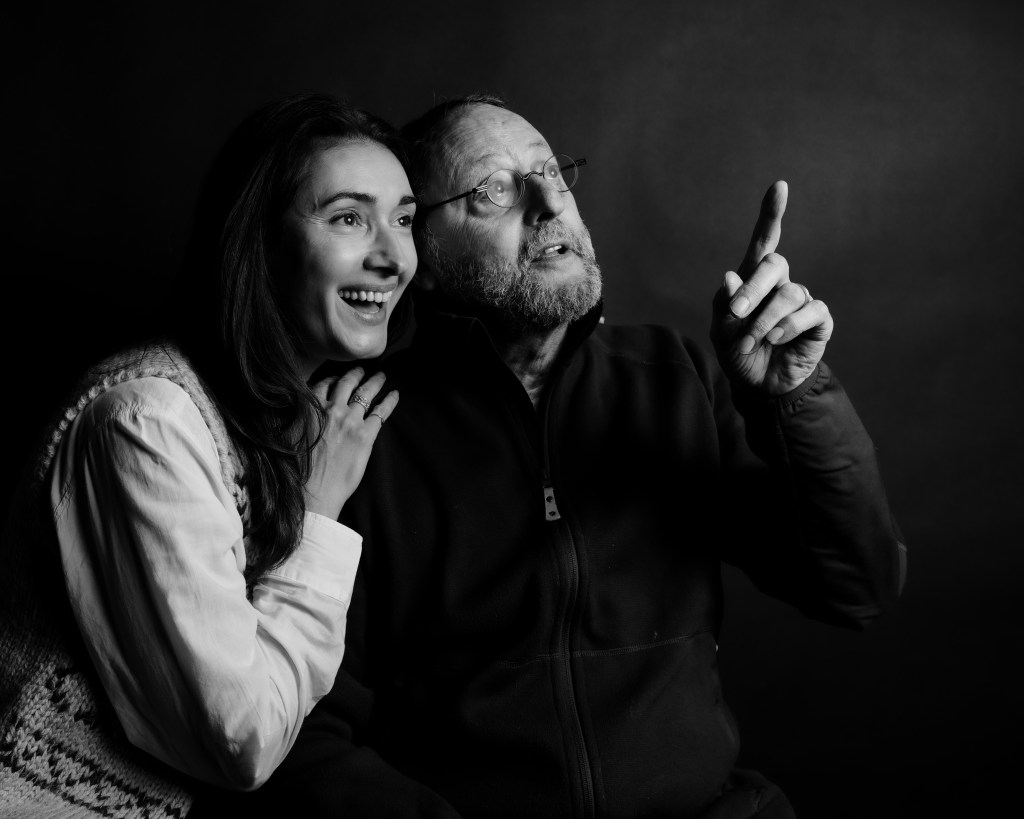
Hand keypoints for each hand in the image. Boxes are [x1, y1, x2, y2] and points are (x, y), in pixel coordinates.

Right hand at [303, 367, 397, 518]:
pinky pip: (382, 411)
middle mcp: (331, 409)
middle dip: (356, 374)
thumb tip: (296, 409)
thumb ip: (294, 417)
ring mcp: (350, 421)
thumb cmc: (297, 470)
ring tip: (381, 376)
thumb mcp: (285, 435)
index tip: (339, 377)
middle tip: (362, 370)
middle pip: (347, 383)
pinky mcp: (366, 435)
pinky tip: (395, 394)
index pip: (324, 384)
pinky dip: (390, 400)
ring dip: (375, 382)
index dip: (333, 379)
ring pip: (366, 392)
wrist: (313, 493)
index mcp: (309, 407)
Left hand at [710, 181, 832, 395]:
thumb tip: (730, 277)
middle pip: (774, 264)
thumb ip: (724, 307)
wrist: (759, 386)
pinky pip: (809, 312)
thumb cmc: (738, 353)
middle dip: (753, 288)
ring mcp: (801, 301)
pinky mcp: (818, 321)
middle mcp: (781, 285)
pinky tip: (777, 340)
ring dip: (765, 321)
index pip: (764, 242)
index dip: (772, 215)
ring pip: (789, 294)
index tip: (779, 187)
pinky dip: (789, 327)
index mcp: (754, 280)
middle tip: (736, 314)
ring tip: (750, 342)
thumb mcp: (722, 332)